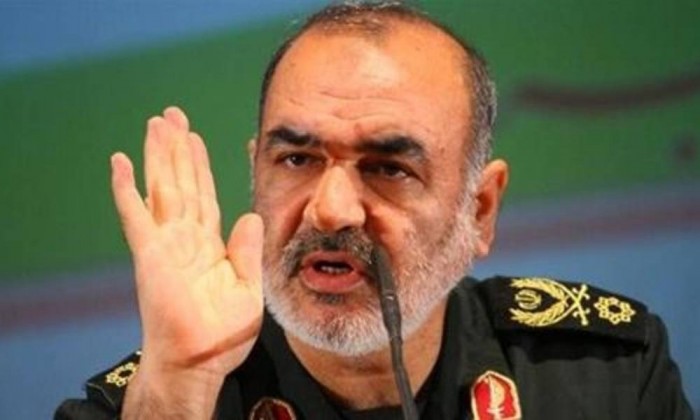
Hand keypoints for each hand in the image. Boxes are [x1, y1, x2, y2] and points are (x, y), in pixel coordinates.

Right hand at [111, 107, 263, 416]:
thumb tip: (251, 215)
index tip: (195, 138)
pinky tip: (121, 162)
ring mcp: (166, 243)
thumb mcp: (248, 288)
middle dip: (177, 148)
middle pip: (181, 182)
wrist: (200, 362)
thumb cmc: (222, 335)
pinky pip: (136, 215)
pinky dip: (126, 188)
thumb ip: (247, 251)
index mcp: (209, 245)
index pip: (205, 195)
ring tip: (157, 123)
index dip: (199, 165)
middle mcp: (185, 238)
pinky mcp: (150, 253)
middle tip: (172, 115)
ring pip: (162, 188)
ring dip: (159, 155)